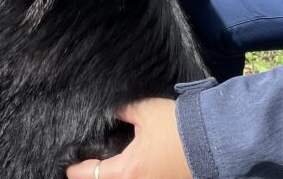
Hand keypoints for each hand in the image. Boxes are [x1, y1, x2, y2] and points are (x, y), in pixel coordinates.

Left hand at [66, 98, 193, 178]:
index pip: (89, 176)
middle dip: (92, 177)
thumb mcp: (145, 111)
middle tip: (83, 168)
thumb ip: (121, 111)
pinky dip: (129, 176)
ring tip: (104, 168)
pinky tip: (128, 169)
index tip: (66, 165)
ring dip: (112, 177)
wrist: (216, 138)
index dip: (74, 170)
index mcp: (128, 172)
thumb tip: (106, 110)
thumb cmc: (179, 126)